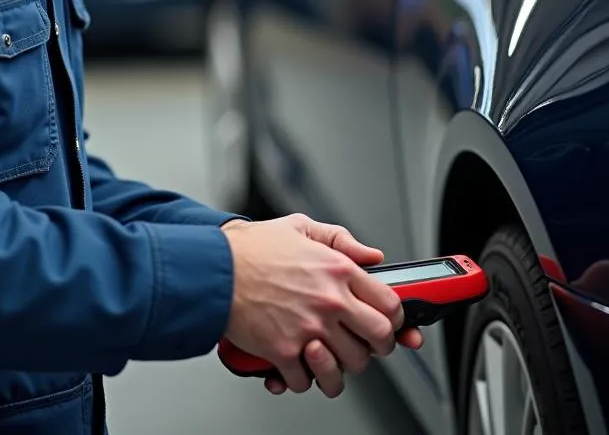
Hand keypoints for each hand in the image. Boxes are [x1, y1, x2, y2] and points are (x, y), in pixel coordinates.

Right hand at [221, 213, 412, 396]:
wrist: (214, 269)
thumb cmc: (251, 249)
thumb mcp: (300, 227)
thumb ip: (340, 239)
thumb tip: (370, 255)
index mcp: (337, 270)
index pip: (390, 303)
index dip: (395, 317)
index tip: (388, 321)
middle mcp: (328, 301)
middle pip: (379, 339)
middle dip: (377, 346)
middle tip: (363, 344)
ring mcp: (308, 329)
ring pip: (348, 368)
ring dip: (340, 366)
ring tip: (329, 358)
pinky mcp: (283, 351)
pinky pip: (306, 381)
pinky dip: (301, 378)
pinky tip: (294, 364)